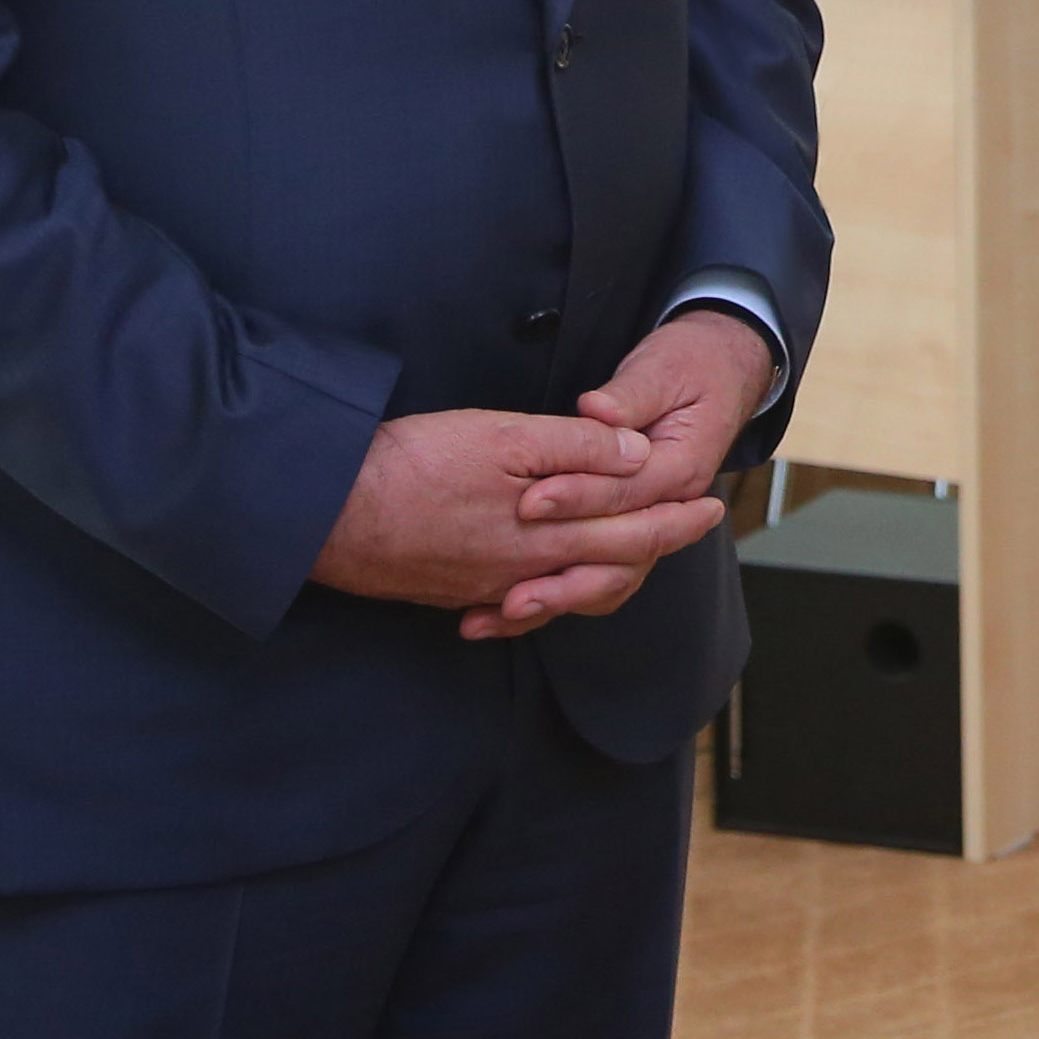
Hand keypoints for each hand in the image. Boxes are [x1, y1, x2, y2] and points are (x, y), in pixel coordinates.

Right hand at [309, 410, 723, 642]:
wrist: (326, 513)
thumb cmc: (414, 464)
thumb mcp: (503, 435)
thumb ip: (576, 448)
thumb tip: (638, 458)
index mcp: (546, 532)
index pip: (630, 531)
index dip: (675, 519)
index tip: (712, 506)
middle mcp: (522, 571)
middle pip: (607, 562)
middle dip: (657, 543)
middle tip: (696, 524)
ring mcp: (484, 587)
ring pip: (563, 587)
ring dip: (605, 570)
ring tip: (632, 553)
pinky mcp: (449, 591)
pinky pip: (512, 602)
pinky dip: (542, 596)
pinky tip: (539, 590)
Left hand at [471, 312, 777, 639]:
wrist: (721, 369)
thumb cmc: (689, 364)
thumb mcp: (661, 369)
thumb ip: (627, 396)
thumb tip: (596, 409)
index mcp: (683, 466)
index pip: (627, 492)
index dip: (578, 497)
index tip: (531, 502)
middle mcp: (672, 505)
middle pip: (620, 551)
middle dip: (561, 567)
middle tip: (510, 584)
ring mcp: (651, 521)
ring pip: (610, 577)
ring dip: (558, 596)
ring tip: (504, 610)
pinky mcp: (628, 527)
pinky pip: (597, 573)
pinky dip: (558, 592)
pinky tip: (508, 609)